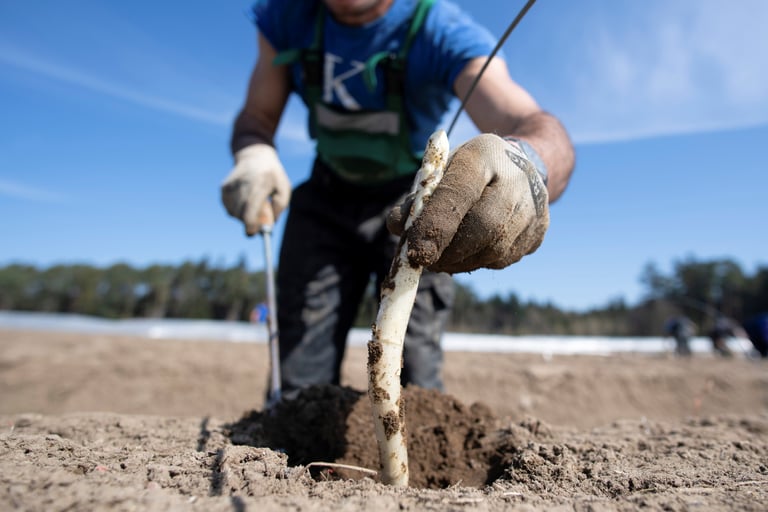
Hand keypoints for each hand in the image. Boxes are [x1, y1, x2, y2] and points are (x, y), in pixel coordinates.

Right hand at [221, 144, 290, 235]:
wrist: (255, 156)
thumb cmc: (273, 176)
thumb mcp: (284, 189)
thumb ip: (279, 208)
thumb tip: (268, 226)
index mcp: (260, 184)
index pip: (250, 211)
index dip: (251, 226)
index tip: (254, 232)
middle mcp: (243, 184)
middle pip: (241, 215)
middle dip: (250, 222)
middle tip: (259, 219)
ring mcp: (231, 186)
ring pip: (233, 213)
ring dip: (243, 215)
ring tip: (253, 203)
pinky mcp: (224, 188)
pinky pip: (228, 208)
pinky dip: (236, 209)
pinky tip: (244, 200)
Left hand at [387, 134, 548, 273]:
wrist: (524, 167)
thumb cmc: (470, 170)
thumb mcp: (443, 170)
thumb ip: (419, 196)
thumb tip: (397, 226)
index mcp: (485, 155)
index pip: (459, 193)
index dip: (435, 225)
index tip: (415, 252)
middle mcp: (517, 181)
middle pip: (482, 227)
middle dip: (446, 250)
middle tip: (423, 259)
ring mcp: (533, 210)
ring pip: (491, 251)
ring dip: (458, 260)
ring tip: (440, 256)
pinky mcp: (537, 235)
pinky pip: (500, 260)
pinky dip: (475, 260)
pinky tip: (465, 252)